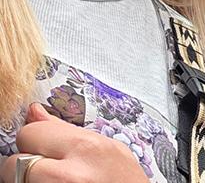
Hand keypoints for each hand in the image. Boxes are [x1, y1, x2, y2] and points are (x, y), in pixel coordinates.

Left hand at [0, 103, 148, 182]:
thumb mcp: (107, 150)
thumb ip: (68, 132)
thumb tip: (35, 112)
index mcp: (87, 149)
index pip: (32, 132)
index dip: (34, 139)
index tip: (41, 145)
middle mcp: (69, 175)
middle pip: (14, 161)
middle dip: (23, 164)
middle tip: (45, 169)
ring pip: (15, 181)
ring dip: (26, 180)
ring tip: (53, 181)